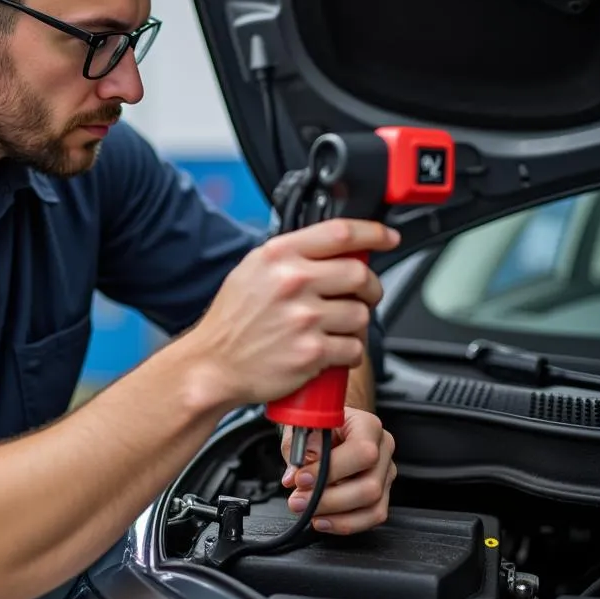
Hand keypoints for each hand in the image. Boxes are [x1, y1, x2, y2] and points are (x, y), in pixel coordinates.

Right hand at [187, 219, 399, 409]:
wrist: (213, 364)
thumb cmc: (232, 322)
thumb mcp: (252, 271)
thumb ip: (291, 256)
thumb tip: (336, 248)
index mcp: (277, 256)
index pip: (339, 234)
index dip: (373, 233)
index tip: (387, 238)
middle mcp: (291, 282)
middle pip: (360, 274)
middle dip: (369, 287)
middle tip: (362, 295)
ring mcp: (303, 318)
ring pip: (361, 314)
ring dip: (356, 324)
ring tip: (334, 329)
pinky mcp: (311, 352)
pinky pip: (353, 348)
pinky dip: (349, 352)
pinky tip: (329, 351)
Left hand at [280, 407, 395, 534]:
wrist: (330, 427)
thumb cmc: (318, 425)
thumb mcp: (303, 425)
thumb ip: (300, 446)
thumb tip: (298, 472)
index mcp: (368, 426)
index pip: (362, 451)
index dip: (332, 469)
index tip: (301, 479)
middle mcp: (383, 450)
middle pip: (370, 486)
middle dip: (329, 499)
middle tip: (298, 501)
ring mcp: (385, 474)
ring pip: (373, 506)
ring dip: (336, 515)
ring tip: (307, 511)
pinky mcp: (382, 494)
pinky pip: (370, 517)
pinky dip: (345, 523)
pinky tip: (322, 520)